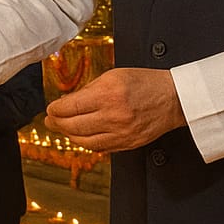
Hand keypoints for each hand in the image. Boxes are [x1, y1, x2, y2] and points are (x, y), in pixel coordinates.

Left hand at [44, 67, 185, 152]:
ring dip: (69, 135)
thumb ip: (89, 89)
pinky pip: (100, 147)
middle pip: (74, 126)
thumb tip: (67, 100)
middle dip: (57, 123)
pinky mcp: (128, 143)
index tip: (50, 108)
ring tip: (63, 128)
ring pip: (84, 141)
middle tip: (50, 120)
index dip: (55, 110)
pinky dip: (86, 143)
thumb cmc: (146, 83)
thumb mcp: (113, 75)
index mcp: (108, 94)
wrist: (174, 98)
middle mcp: (114, 115)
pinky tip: (81, 136)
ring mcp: (122, 133)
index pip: (70, 107)